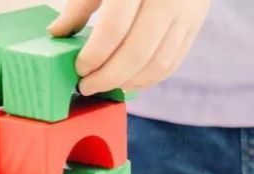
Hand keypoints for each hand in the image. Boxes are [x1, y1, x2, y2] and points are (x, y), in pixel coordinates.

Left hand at [48, 0, 208, 94]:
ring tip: (106, 85)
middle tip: (87, 86)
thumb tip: (58, 32)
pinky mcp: (195, 22)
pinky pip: (172, 62)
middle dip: (108, 77)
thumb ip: (81, 2)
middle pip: (137, 53)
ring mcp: (186, 11)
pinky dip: (148, 79)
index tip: (79, 69)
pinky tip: (128, 81)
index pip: (114, 29)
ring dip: (128, 83)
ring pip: (157, 64)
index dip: (94, 56)